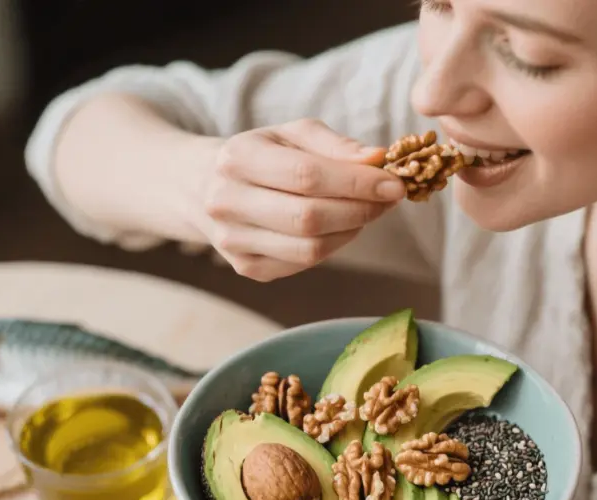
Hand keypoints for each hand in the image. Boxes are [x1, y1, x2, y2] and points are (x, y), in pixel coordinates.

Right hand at [195, 118, 405, 281]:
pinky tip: (340, 226)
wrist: (201, 186)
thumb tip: (378, 160)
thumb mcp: (292, 134)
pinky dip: (333, 246)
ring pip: (310, 248)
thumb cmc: (261, 155)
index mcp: (237, 158)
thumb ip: (335, 145)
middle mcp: (227, 202)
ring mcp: (233, 241)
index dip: (357, 182)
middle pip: (309, 217)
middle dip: (361, 209)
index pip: (307, 176)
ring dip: (352, 230)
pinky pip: (304, 263)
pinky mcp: (247, 268)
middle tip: (389, 199)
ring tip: (368, 210)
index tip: (395, 183)